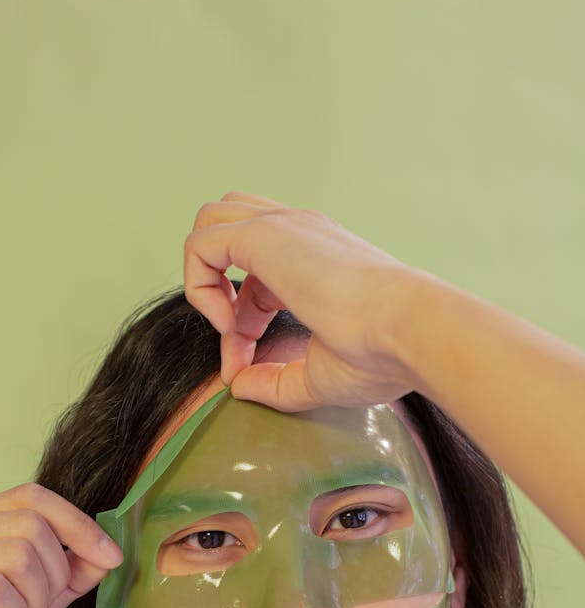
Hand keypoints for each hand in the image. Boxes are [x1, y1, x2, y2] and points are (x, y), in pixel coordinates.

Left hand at [184, 191, 422, 409]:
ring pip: (210, 221)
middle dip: (218, 284)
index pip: (256, 275)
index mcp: (316, 258)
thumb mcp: (318, 376)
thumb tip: (239, 386)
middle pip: (229, 226)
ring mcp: (283, 226)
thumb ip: (276, 382)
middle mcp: (299, 232)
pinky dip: (199, 286)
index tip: (248, 370)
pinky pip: (200, 243)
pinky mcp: (265, 234)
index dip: (239, 327)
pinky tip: (227, 325)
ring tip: (226, 327)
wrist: (409, 332)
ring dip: (204, 278)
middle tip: (236, 336)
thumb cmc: (381, 355)